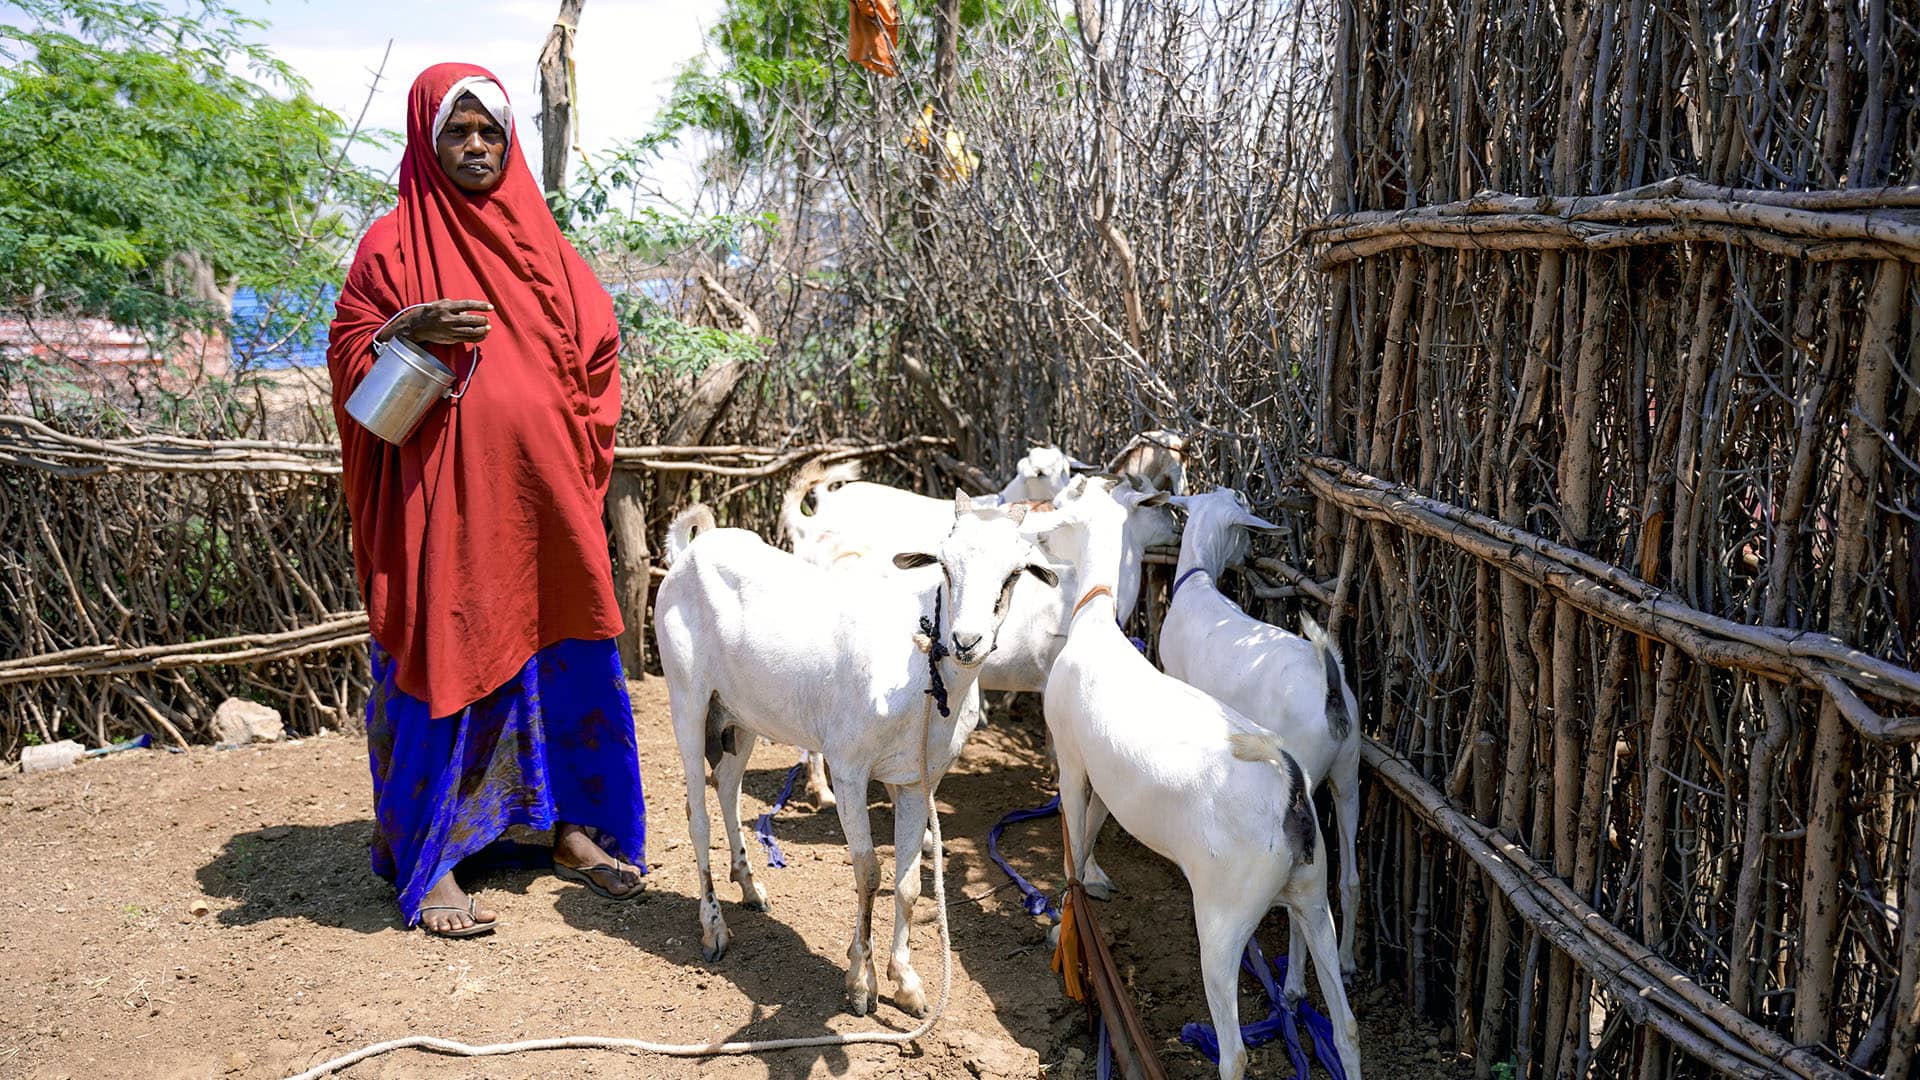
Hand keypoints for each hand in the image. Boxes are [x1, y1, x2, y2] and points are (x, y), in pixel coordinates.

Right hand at [378, 299, 492, 345]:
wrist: (416, 326)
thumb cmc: (431, 312)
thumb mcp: (441, 304)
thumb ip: (455, 306)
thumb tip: (469, 310)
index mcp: (445, 307)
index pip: (467, 305)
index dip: (480, 306)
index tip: (491, 307)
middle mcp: (447, 319)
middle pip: (470, 320)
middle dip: (482, 320)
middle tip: (487, 319)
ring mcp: (448, 330)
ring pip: (470, 332)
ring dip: (482, 330)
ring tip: (488, 327)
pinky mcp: (450, 339)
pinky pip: (466, 339)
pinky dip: (477, 338)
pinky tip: (483, 335)